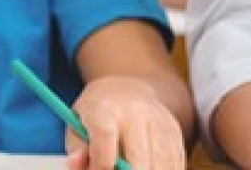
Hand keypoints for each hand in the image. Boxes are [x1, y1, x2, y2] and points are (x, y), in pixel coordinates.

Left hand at [67, 76, 185, 169]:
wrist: (127, 89)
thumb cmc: (97, 114)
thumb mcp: (76, 125)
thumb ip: (76, 149)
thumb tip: (75, 164)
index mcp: (105, 109)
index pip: (105, 136)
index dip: (101, 163)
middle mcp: (135, 112)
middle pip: (137, 155)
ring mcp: (158, 121)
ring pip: (160, 161)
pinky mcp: (173, 130)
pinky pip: (174, 159)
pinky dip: (166, 169)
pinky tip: (152, 169)